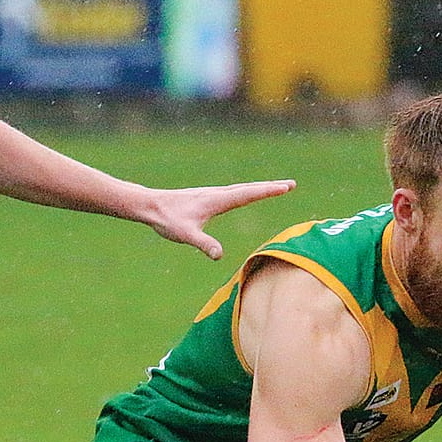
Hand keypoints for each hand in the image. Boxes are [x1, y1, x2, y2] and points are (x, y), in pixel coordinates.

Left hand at [141, 179, 295, 258]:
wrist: (150, 206)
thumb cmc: (167, 220)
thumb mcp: (186, 235)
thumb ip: (203, 244)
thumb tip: (219, 256)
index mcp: (216, 200)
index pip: (247, 194)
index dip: (267, 191)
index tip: (285, 187)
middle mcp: (217, 194)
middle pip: (249, 189)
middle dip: (270, 187)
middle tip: (291, 185)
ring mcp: (212, 194)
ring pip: (241, 189)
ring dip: (259, 188)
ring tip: (275, 188)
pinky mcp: (206, 198)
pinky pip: (233, 193)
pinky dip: (246, 191)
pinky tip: (245, 194)